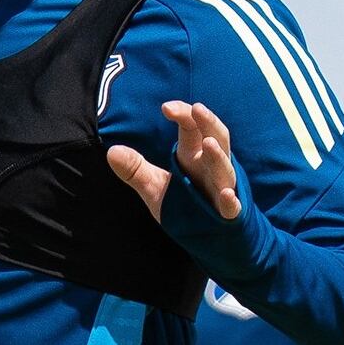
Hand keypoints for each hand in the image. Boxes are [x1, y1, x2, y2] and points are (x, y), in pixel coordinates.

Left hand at [106, 101, 241, 222]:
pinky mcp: (228, 214)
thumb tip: (111, 152)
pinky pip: (232, 207)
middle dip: (208, 122)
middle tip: (197, 108)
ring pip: (224, 169)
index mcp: (194, 156)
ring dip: (218, 157)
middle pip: (216, 138)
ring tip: (208, 143)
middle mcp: (211, 168)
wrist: (208, 237)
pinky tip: (226, 195)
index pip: (193, 127)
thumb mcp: (155, 186)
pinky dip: (230, 201)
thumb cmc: (186, 205)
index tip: (166, 107)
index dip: (183, 114)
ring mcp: (222, 189)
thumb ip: (136, 169)